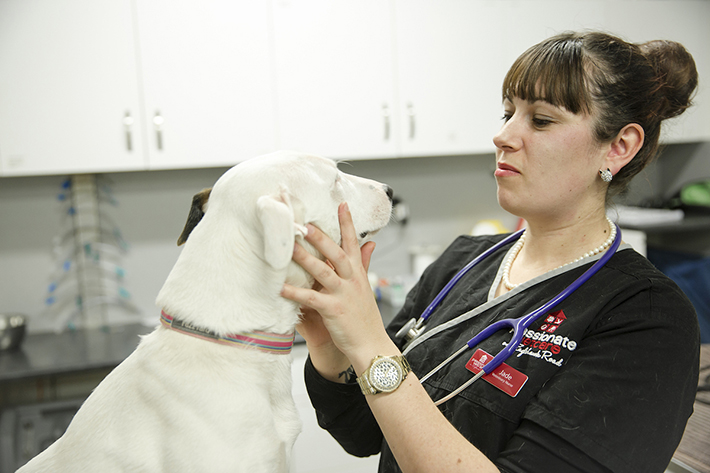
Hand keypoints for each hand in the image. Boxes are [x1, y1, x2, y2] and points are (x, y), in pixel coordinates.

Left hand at [281, 202, 389, 364]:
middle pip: (336, 252)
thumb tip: (370, 242)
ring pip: (323, 271)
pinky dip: (295, 293)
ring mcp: (343, 294)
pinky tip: (281, 287)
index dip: (347, 223)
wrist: (372, 345)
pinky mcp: (333, 310)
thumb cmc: (364, 317)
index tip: (341, 204)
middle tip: (304, 222)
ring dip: (305, 258)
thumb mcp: (365, 286)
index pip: (353, 242)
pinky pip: (311, 298)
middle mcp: (351, 280)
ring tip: (289, 246)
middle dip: (320, 236)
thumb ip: (364, 262)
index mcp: (358, 273)